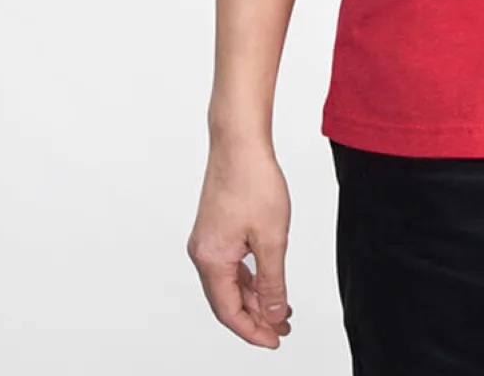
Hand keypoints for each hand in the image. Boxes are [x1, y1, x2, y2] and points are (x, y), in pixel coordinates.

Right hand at [186, 138, 293, 347]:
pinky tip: (266, 279)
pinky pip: (229, 265)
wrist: (239, 141)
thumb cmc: (254, 181)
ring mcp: (205, 240)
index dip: (253, 331)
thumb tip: (273, 315)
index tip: (275, 341)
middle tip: (282, 328)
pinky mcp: (213, 228)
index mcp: (211, 260)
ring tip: (280, 307)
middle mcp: (201, 253)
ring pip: (228, 283)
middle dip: (255, 317)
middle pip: (226, 301)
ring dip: (253, 297)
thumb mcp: (272, 238)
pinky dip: (248, 277)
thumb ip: (272, 282)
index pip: (229, 313)